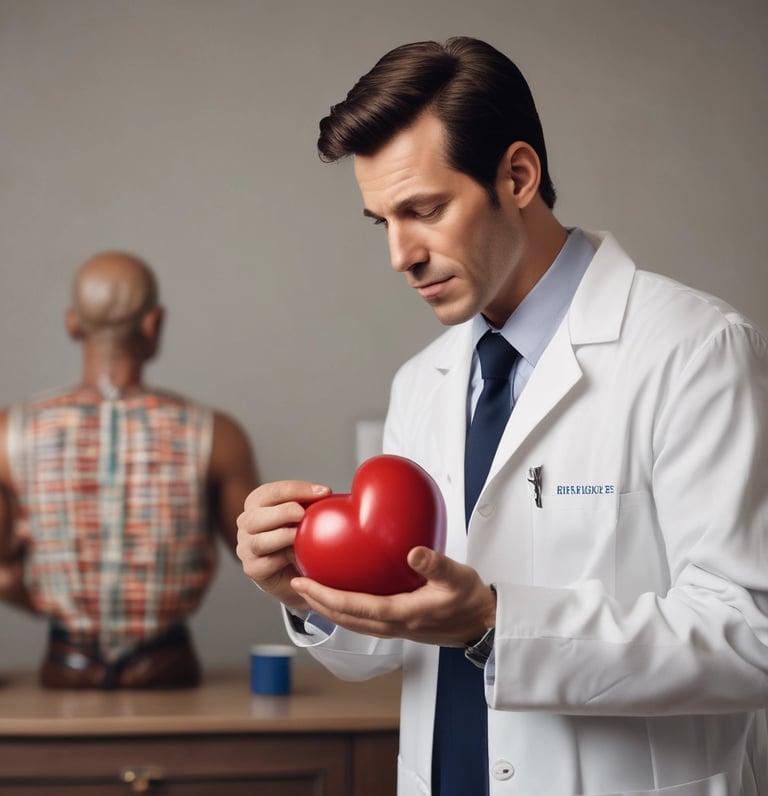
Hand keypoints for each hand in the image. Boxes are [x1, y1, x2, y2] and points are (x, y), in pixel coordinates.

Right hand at [236, 480, 330, 610]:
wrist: (296, 572)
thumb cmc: (300, 536)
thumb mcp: (305, 515)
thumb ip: (311, 503)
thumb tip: (326, 493)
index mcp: (257, 502)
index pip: (272, 491)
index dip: (298, 490)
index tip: (325, 492)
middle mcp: (246, 522)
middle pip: (258, 515)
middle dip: (284, 512)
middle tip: (304, 514)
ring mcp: (245, 547)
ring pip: (260, 541)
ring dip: (283, 537)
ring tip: (302, 536)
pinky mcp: (252, 568)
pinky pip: (267, 563)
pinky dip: (284, 560)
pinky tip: (300, 557)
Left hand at [290, 546, 496, 646]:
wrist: (482, 624)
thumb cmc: (470, 600)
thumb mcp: (457, 576)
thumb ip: (436, 564)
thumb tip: (413, 551)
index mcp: (402, 614)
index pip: (354, 607)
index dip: (325, 596)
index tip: (304, 583)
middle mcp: (393, 625)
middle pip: (344, 618)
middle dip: (316, 603)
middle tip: (296, 583)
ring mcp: (394, 628)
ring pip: (351, 622)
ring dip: (327, 607)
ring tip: (311, 590)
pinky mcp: (397, 625)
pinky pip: (363, 619)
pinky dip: (345, 608)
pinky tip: (343, 593)